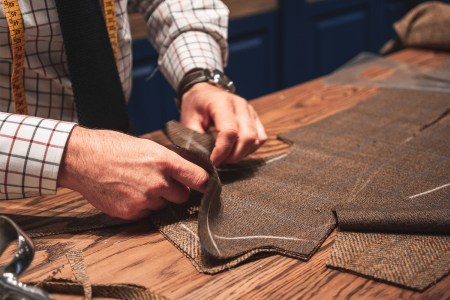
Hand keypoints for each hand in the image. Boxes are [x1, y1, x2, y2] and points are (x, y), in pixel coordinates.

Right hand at [57, 126, 208, 219]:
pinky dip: (141, 206)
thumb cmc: (113, 147)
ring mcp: (145, 199)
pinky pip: (146, 213)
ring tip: (136, 183)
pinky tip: (127, 192)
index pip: (198, 179)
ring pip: (163, 205)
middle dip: (175, 191)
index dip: (206, 185)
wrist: (82, 159)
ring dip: (156, 198)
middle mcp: (158, 183)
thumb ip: (168, 163)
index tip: (209, 188)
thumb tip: (184, 176)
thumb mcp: (147, 146)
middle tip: (160, 182)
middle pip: (182, 196)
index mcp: (165, 161)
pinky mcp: (131, 212)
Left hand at [180, 82, 266, 164]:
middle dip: (233, 156)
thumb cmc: (195, 106)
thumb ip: (196, 139)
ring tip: (226, 156)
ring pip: (255, 140)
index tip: (212, 161)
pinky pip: (260, 138)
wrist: (203, 92)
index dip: (221, 151)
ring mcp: (250, 110)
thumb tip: (204, 159)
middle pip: (247, 138)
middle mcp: (240, 105)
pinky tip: (236, 150)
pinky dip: (250, 149)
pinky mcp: (255, 117)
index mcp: (221, 103)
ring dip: (242, 153)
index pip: (229, 132)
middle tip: (219, 160)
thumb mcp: (188, 121)